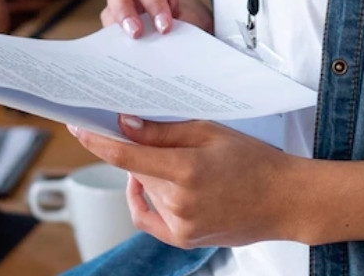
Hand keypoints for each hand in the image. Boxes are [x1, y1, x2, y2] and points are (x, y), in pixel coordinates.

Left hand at [69, 117, 305, 248]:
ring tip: (185, 163)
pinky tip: (149, 186)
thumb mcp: (210, 132)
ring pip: (145, 191)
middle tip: (159, 137)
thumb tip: (125, 123)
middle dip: (140, 152)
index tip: (78, 128)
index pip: (126, 155)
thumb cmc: (254, 161)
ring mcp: (181, 226)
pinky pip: (148, 219)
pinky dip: (143, 200)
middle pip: (136, 171)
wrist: (286, 200)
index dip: (97, 141)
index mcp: (186, 169)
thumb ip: (163, 130)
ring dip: (151, 174)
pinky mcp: (184, 240)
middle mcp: (179, 202)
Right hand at [101, 0, 211, 36]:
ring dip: (118, 30)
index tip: (165, 28)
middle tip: (137, 34)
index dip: (154, 3)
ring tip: (130, 47)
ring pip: (109, 11)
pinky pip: (108, 33)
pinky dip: (115, 44)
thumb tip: (168, 42)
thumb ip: (182, 27)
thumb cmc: (195, 22)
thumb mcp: (194, 21)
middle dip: (126, 12)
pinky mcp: (115, 25)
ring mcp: (121, 4)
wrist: (195, 38)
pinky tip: (125, 57)